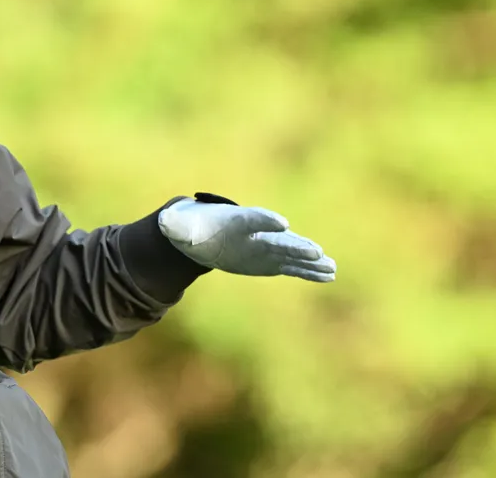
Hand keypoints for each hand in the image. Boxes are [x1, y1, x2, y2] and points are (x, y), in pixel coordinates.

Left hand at [158, 194, 335, 281]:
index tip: (279, 223)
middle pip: (279, 239)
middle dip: (296, 245)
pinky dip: (310, 271)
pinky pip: (294, 267)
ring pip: (292, 254)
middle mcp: (257, 233)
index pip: (252, 218)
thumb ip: (173, 223)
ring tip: (331, 267)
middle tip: (315, 251)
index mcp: (236, 221)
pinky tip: (328, 275)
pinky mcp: (271, 261)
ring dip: (310, 260)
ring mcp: (267, 247)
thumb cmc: (192, 227)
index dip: (265, 220)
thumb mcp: (178, 226)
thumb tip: (164, 221)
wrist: (205, 234)